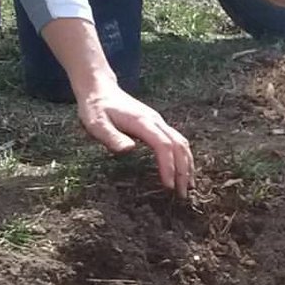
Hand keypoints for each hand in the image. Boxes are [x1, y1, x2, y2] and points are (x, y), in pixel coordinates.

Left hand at [76, 79, 193, 197]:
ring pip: (181, 142)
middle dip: (183, 170)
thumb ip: (111, 137)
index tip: (168, 186)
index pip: (163, 145)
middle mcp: (155, 121)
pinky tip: (182, 170)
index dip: (168, 166)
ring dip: (187, 164)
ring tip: (188, 186)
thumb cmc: (96, 109)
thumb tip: (129, 150)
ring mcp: (158, 122)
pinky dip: (184, 157)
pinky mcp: (157, 124)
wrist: (99, 90)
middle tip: (182, 195)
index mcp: (142, 122)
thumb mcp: (96, 124)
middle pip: (178, 145)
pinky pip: (177, 141)